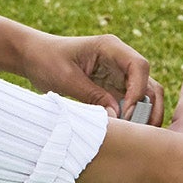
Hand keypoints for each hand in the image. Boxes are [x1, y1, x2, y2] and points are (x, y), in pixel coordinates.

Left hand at [19, 30, 163, 121]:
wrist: (33, 57)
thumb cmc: (46, 61)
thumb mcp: (67, 79)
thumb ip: (92, 96)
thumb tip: (117, 117)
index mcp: (110, 47)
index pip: (139, 66)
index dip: (138, 91)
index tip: (127, 113)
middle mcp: (120, 58)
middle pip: (149, 81)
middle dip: (149, 106)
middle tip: (141, 130)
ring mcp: (119, 73)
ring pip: (144, 94)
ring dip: (144, 113)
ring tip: (136, 135)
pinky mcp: (113, 86)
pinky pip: (131, 102)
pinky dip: (133, 116)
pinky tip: (127, 132)